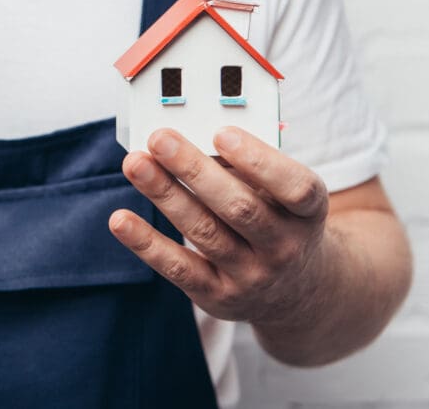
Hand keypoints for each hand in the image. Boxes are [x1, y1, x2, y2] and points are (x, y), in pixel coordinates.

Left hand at [109, 127, 332, 327]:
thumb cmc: (279, 221)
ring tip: (135, 163)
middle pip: (239, 208)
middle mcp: (286, 247)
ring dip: (165, 195)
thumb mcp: (282, 196)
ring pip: (204, 232)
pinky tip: (120, 219)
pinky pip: (179, 268)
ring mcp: (253, 277)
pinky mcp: (218, 296)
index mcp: (309, 213)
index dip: (259, 161)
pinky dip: (146, 243)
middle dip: (194, 169)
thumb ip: (247, 169)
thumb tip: (190, 136)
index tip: (220, 132)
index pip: (294, 188)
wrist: (297, 292)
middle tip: (159, 139)